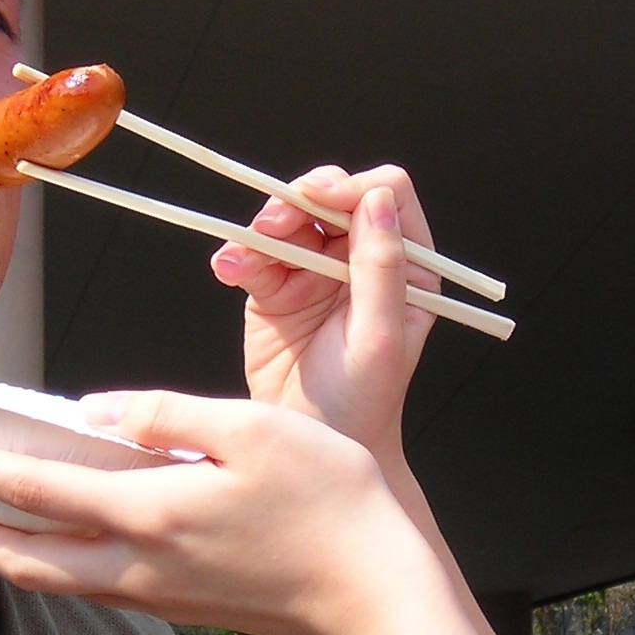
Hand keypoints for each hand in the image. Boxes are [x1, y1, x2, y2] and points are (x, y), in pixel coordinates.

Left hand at [0, 391, 437, 634]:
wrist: (374, 594)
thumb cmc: (328, 503)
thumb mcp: (252, 428)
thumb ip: (165, 414)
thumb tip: (95, 411)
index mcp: (151, 512)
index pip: (39, 488)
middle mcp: (141, 564)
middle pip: (30, 557)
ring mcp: (161, 595)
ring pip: (60, 582)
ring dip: (9, 558)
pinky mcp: (185, 608)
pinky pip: (97, 589)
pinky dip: (58, 570)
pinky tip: (61, 552)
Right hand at [210, 170, 438, 463]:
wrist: (316, 446)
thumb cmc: (361, 403)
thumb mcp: (379, 337)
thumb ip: (381, 267)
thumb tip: (377, 198)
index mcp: (405, 267)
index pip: (387, 195)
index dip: (354, 188)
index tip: (323, 201)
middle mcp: (361, 261)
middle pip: (331, 197)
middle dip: (299, 202)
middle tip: (273, 226)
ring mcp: (315, 272)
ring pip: (289, 219)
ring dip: (262, 227)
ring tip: (245, 255)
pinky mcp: (274, 289)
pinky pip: (254, 254)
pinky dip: (237, 254)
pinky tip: (229, 269)